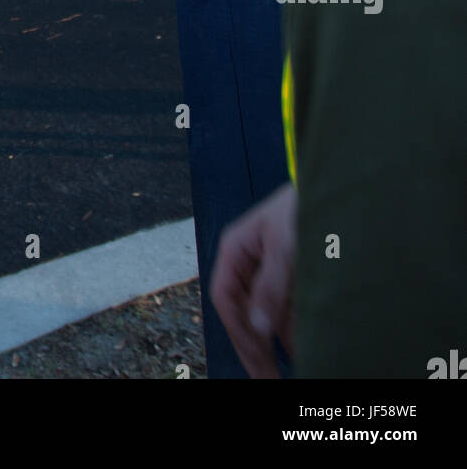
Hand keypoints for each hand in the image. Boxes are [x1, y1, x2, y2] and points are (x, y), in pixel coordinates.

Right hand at [209, 181, 295, 377]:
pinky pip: (288, 310)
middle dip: (256, 347)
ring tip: (289, 373)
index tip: (257, 360)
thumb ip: (271, 286)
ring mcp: (271, 270)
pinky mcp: (292, 275)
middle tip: (269, 380)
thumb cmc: (304, 204)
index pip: (225, 297)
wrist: (338, 185)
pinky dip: (293, 332)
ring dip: (276, 344)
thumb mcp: (286, 243)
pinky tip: (303, 352)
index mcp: (236, 248)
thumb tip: (259, 327)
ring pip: (267, 316)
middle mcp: (249, 262)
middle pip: (244, 312)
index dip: (238, 332)